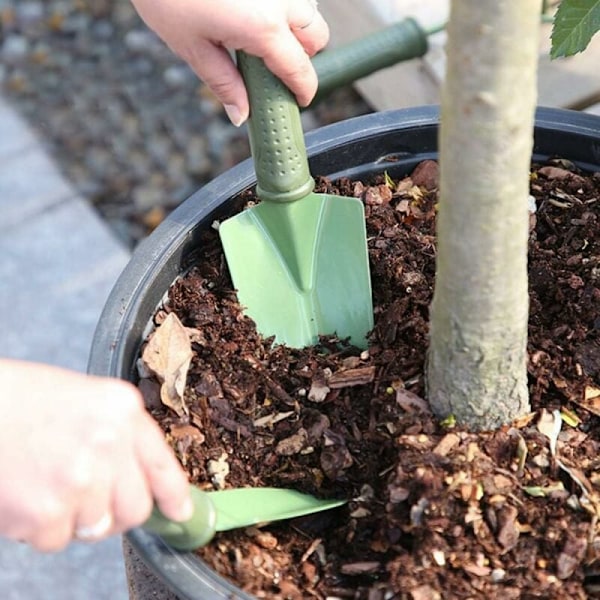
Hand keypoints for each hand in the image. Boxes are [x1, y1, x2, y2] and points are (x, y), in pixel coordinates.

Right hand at [0, 360, 191, 550]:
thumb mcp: (87, 398)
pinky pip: (57, 540)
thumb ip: (119, 433)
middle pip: (135, 508)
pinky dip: (40, 528)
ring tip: (45, 483)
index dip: (173, 495)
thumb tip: (138, 477)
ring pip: (96, 527)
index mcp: (122, 409)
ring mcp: (81, 480)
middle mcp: (110, 443)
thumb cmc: (21, 400)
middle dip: (117, 513)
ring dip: (73, 517)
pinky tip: (25, 494)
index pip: (162, 464)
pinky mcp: (47, 512)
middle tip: (90, 501)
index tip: (179, 511)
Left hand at [130, 0, 328, 124]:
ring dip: (297, 26)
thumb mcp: (192, 47)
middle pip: (317, 37)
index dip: (303, 91)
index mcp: (264, 28)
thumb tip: (240, 114)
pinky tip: (254, 10)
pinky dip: (283, 6)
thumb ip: (223, 84)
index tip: (299, 100)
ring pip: (309, 9)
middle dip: (303, 56)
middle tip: (274, 66)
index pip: (300, 70)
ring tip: (262, 34)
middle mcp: (281, 0)